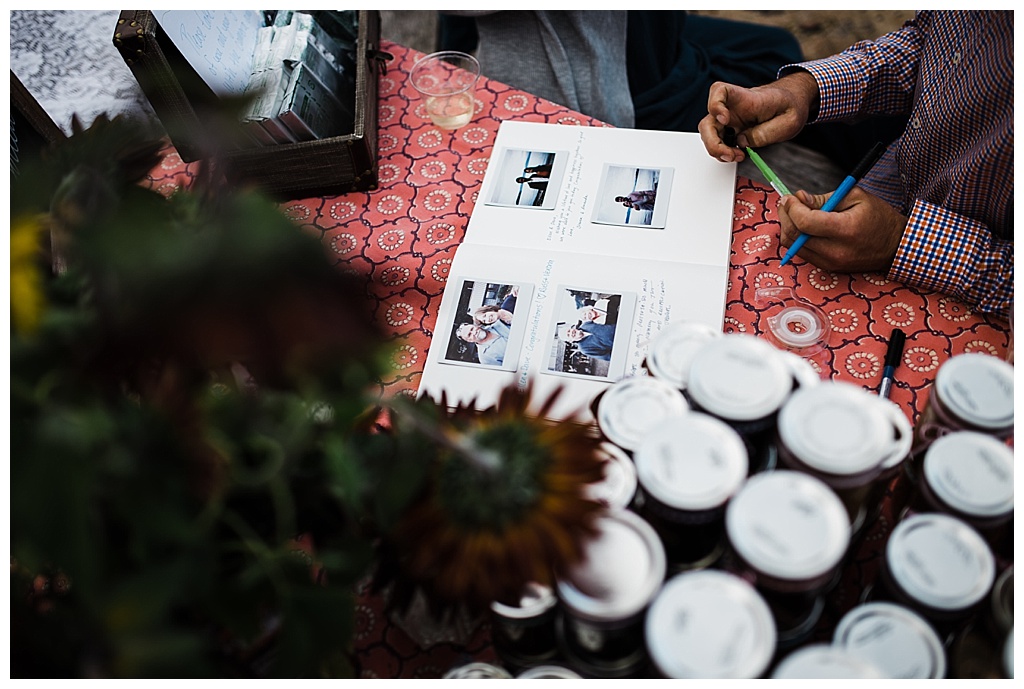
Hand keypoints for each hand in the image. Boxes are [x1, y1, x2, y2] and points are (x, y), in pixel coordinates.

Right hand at [698, 71, 819, 162]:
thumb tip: (743, 142)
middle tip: (730, 154)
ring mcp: (730, 119)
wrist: (791, 104)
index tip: (724, 119)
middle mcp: (732, 108)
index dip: (715, 105)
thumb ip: (766, 133)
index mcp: (746, 98)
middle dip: (713, 142)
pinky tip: (736, 154)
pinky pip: (718, 141)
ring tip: (737, 156)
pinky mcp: (731, 129)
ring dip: (718, 150)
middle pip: (708, 121)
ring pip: (709, 134)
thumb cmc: (790, 105)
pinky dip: (723, 151)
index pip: (720, 91)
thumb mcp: (789, 121)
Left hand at [778, 187, 907, 271]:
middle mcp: (835, 251)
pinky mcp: (828, 268)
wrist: (896, 245)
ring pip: (793, 247)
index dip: (792, 208)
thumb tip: (799, 198)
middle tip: (787, 202)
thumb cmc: (878, 217)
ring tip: (794, 212)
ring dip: (788, 228)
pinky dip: (797, 238)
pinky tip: (803, 226)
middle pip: (794, 236)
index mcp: (845, 230)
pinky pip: (802, 253)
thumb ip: (824, 198)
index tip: (789, 197)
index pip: (805, 222)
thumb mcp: (855, 197)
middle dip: (785, 216)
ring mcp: (830, 263)